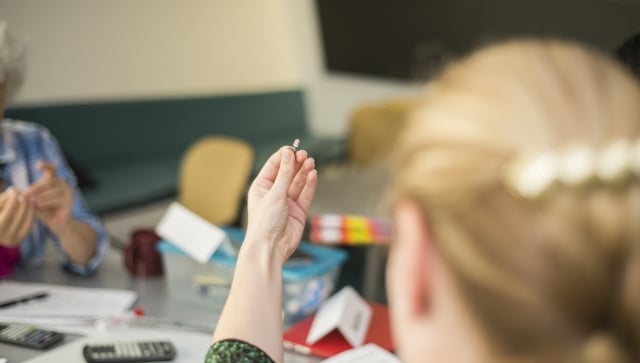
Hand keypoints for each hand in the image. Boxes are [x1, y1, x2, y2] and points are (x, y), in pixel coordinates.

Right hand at [0, 188, 35, 246]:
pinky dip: (31, 216)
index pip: (6, 214)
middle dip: (21, 204)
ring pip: (24, 223)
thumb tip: (15, 190)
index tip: (15, 190)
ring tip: (30, 198)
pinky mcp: (18, 240)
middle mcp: (1, 237)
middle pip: (15, 218)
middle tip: (25, 194)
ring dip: (29, 209)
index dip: (11, 201)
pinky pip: (28, 227)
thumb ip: (4, 198)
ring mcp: (10, 240)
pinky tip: (32, 206)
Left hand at [27, 161, 73, 233]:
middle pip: (50, 181)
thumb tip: (24, 192)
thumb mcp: (35, 199)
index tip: (38, 166)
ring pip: (53, 191)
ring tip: (33, 203)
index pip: (52, 169)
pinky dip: (46, 203)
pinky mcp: (70, 201)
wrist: (56, 223)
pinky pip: (57, 200)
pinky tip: (39, 207)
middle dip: (37, 188)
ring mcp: (69, 192)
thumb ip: (31, 193)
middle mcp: (63, 184)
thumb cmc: (44, 210)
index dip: (46, 165)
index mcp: (54, 181)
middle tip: (27, 194)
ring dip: (41, 197)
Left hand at [244, 146, 317, 266]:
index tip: (293, 148)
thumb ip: (284, 174)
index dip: (284, 156)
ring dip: (304, 172)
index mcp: (261, 187)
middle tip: (305, 155)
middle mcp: (274, 193)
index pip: (274, 166)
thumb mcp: (274, 194)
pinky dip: (310, 184)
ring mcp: (287, 202)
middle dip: (296, 163)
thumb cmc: (264, 223)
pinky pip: (305, 194)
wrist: (270, 248)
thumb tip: (288, 153)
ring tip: (311, 162)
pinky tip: (313, 175)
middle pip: (287, 173)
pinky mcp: (298, 211)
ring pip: (298, 183)